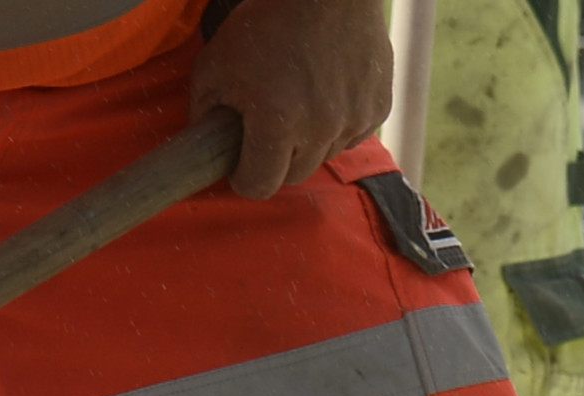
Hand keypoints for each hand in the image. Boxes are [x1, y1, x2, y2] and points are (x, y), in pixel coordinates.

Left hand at [190, 0, 392, 200]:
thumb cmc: (266, 21)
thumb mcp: (215, 66)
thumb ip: (204, 116)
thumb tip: (206, 150)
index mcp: (278, 123)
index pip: (259, 186)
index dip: (243, 176)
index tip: (240, 159)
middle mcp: (321, 128)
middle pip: (293, 176)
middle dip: (275, 161)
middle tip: (266, 129)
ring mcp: (355, 118)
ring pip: (324, 157)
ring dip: (307, 143)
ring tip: (297, 105)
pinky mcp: (379, 106)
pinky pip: (353, 136)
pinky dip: (338, 126)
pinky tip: (325, 96)